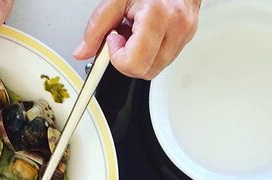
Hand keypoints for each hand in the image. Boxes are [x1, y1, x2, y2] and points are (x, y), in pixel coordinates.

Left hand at [73, 0, 199, 78]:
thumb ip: (96, 27)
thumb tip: (83, 51)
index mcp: (157, 15)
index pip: (134, 64)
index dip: (118, 58)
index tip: (114, 41)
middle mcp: (176, 26)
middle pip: (146, 72)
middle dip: (129, 60)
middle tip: (123, 37)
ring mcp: (185, 32)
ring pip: (156, 68)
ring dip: (141, 56)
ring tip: (137, 31)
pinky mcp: (188, 36)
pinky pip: (166, 58)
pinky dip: (152, 50)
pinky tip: (147, 32)